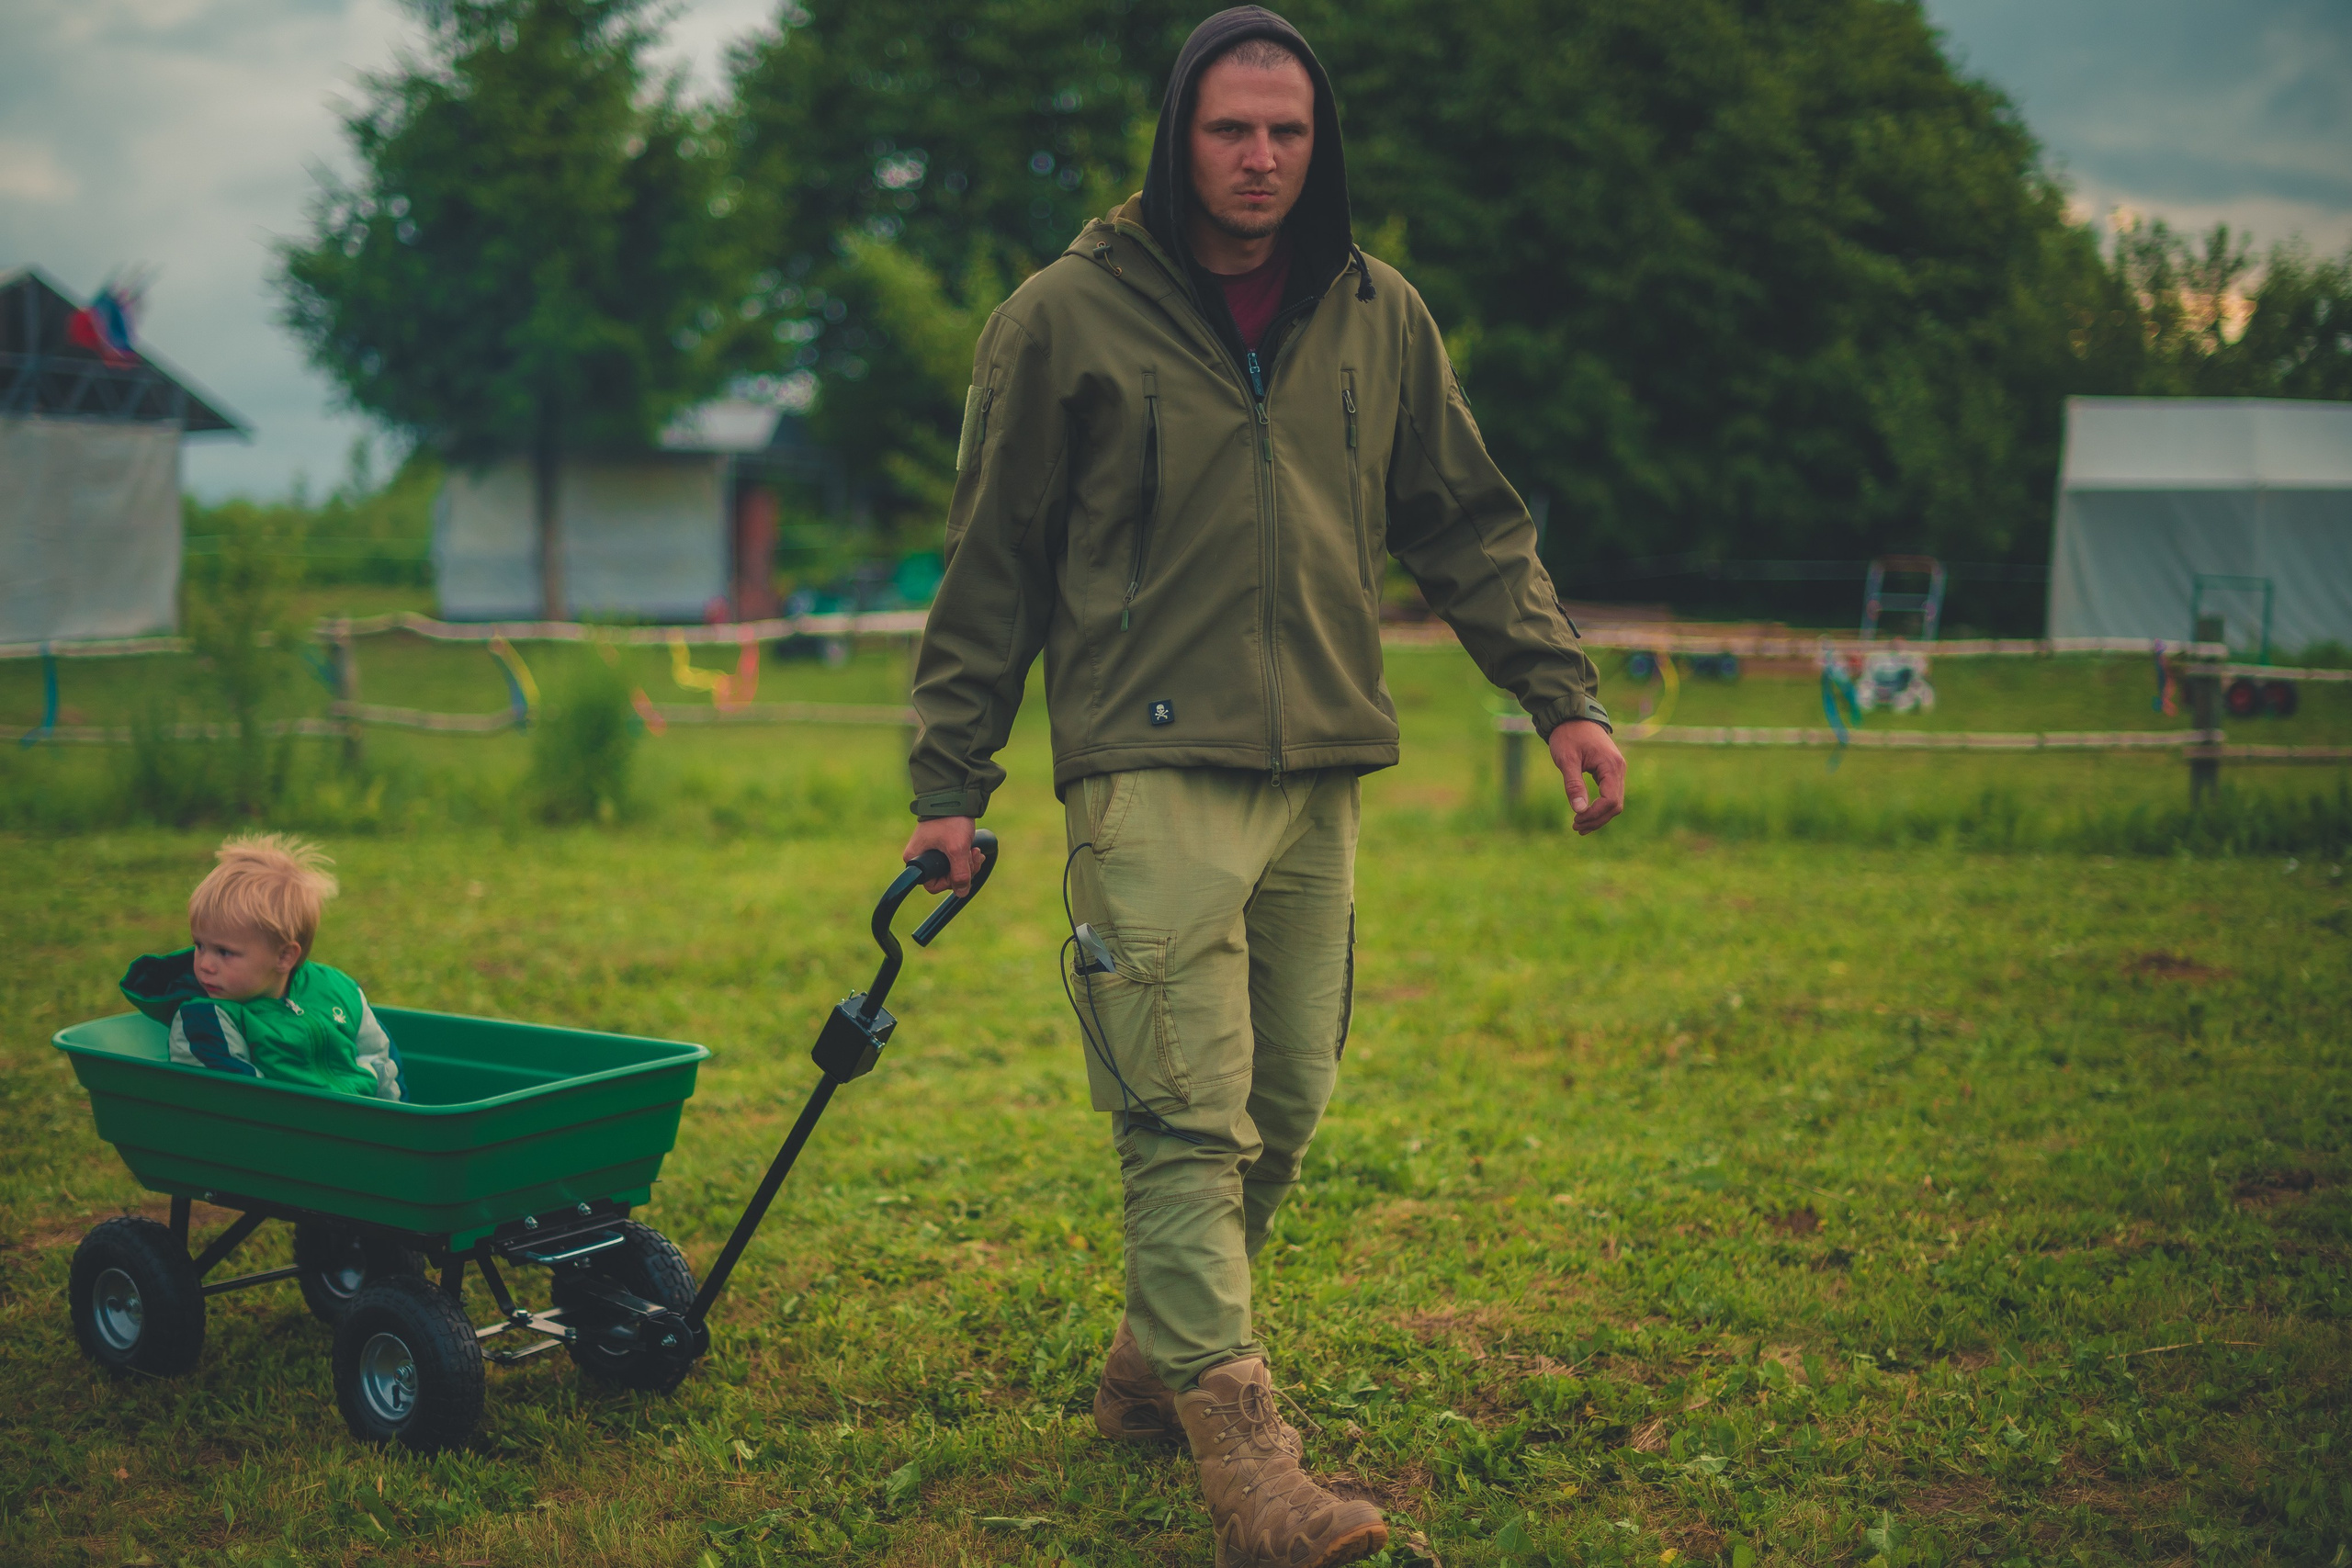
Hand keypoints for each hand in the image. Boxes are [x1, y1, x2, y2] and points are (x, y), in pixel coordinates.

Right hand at [903, 815, 981, 894]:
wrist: (955, 797)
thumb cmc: (950, 820)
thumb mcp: (957, 849)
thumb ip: (960, 873)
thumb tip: (961, 892)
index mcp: (915, 859)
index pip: (933, 885)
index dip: (950, 881)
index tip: (962, 868)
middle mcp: (919, 857)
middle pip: (944, 877)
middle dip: (963, 870)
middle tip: (974, 857)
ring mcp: (930, 852)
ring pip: (952, 869)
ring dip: (968, 863)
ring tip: (975, 851)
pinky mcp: (940, 846)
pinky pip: (954, 860)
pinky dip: (966, 857)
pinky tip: (974, 849)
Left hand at [1548, 719, 1625, 834]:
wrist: (1573, 716)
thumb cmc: (1568, 735)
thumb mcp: (1566, 760)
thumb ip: (1573, 785)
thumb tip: (1579, 810)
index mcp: (1611, 766)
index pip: (1611, 800)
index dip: (1595, 814)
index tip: (1576, 819)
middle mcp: (1619, 769)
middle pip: (1616, 805)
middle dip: (1597, 819)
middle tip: (1576, 827)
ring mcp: (1617, 770)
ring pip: (1615, 802)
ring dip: (1599, 816)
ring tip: (1579, 826)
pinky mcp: (1611, 771)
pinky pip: (1610, 794)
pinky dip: (1600, 807)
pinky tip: (1585, 814)